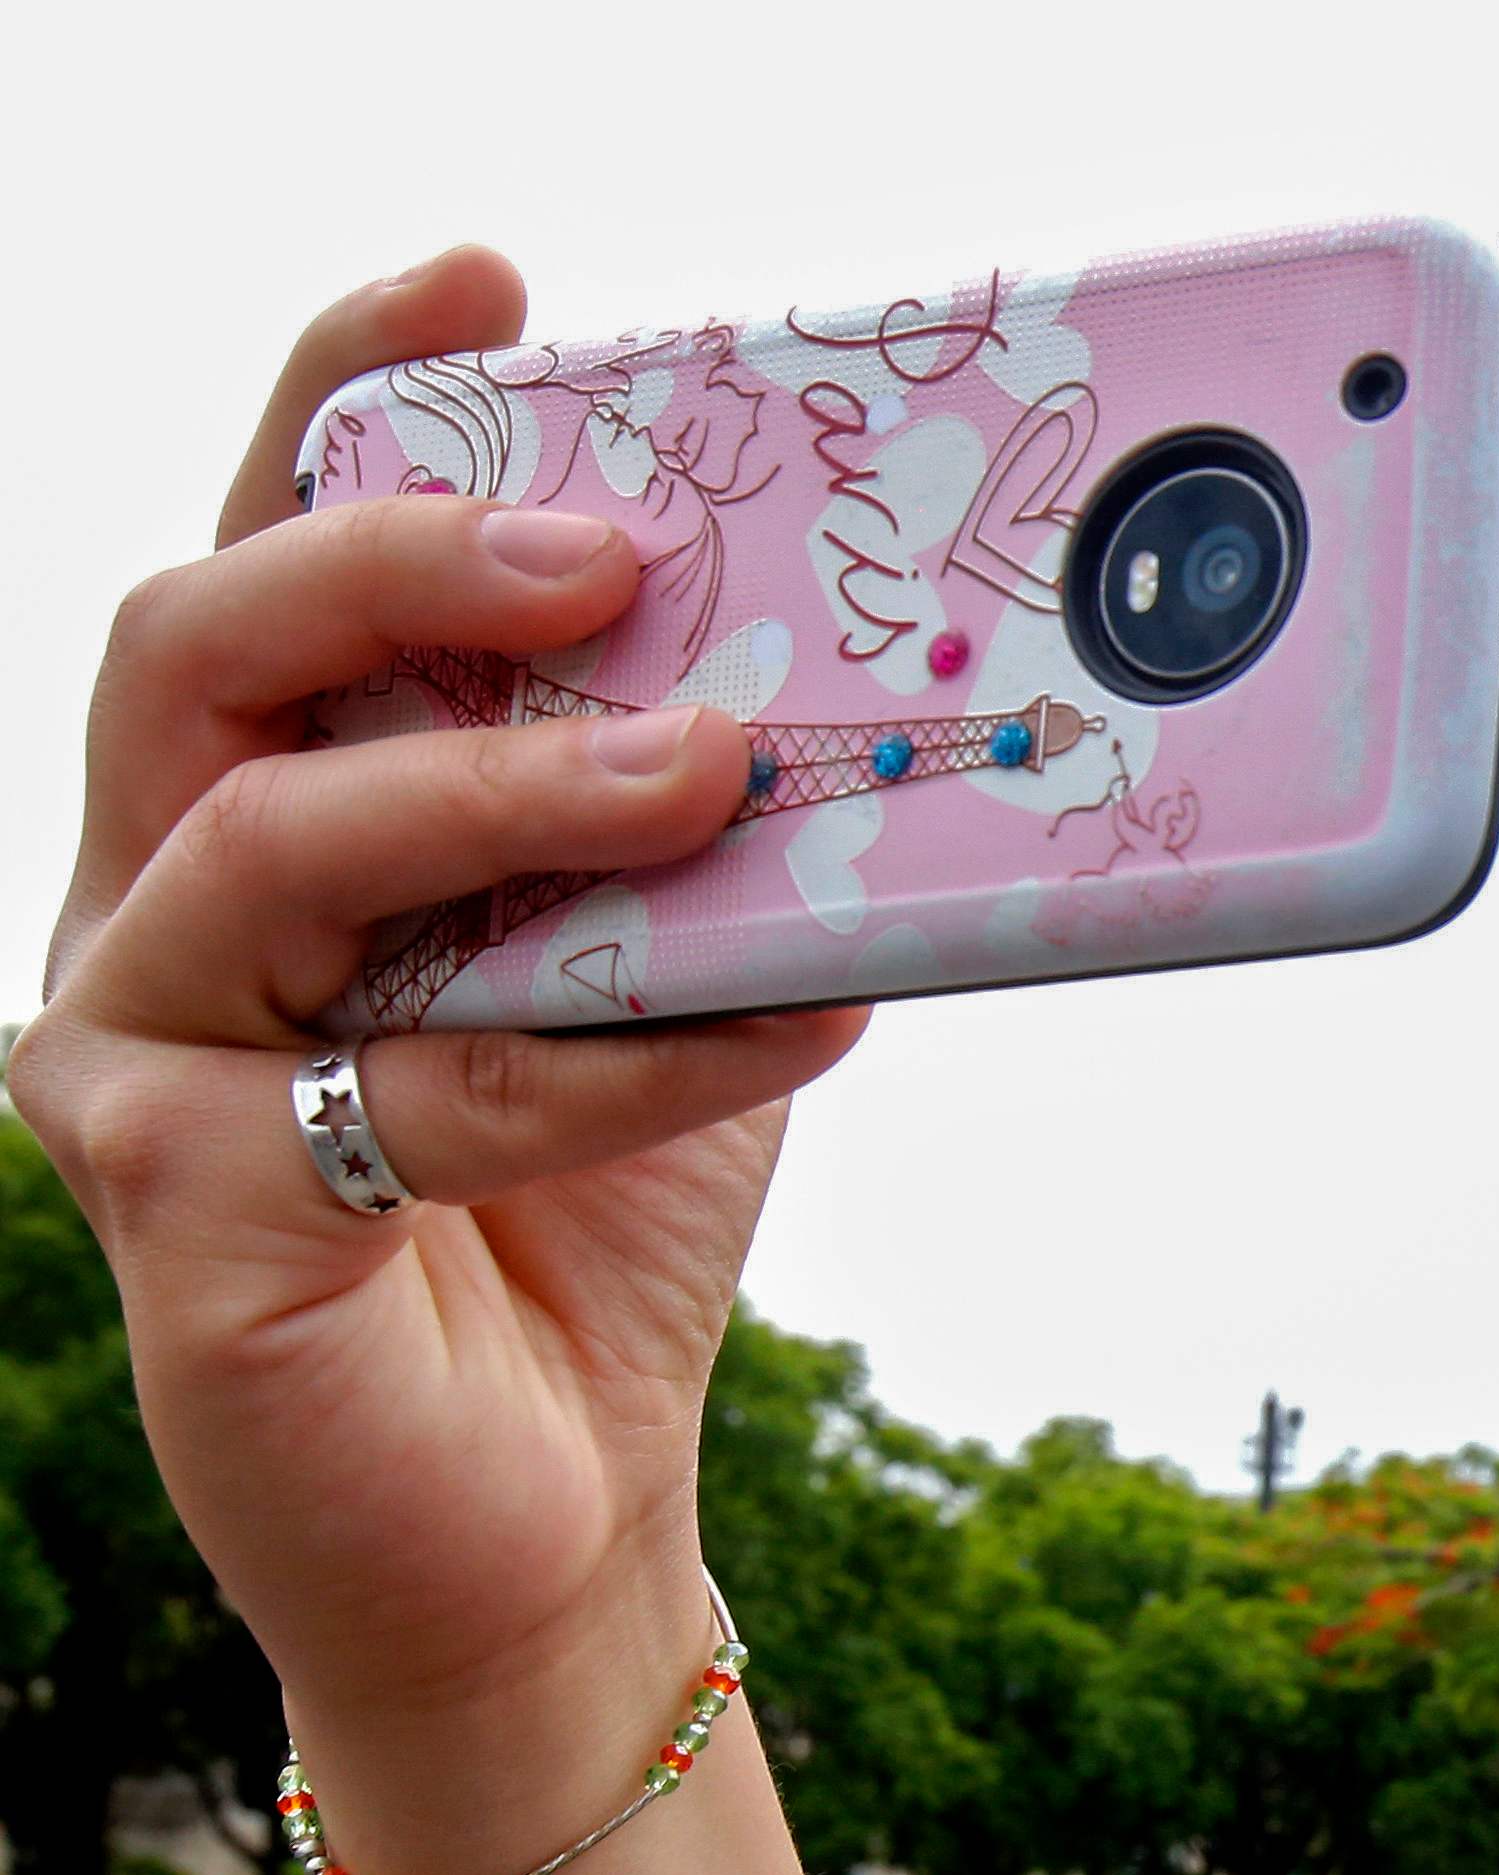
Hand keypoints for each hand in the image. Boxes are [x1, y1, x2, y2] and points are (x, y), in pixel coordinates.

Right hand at [10, 250, 865, 1795]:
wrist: (557, 1524)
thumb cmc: (594, 1229)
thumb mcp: (681, 977)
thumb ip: (724, 835)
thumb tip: (911, 674)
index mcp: (268, 803)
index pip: (274, 548)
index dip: (349, 396)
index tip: (484, 279)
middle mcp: (159, 899)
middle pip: (202, 643)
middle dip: (401, 565)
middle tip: (606, 551)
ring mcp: (138, 1052)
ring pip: (268, 843)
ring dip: (509, 793)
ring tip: (715, 768)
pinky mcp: (179, 1212)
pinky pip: (404, 1090)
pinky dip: (619, 1057)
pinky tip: (792, 1031)